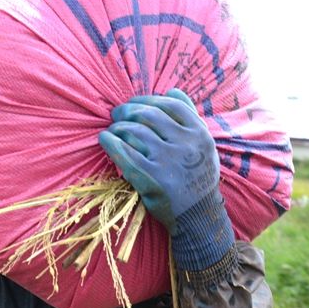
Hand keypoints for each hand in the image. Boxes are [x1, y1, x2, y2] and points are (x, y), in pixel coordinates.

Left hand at [99, 89, 233, 269]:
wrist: (198, 217)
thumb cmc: (197, 178)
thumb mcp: (204, 146)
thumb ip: (190, 118)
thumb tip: (171, 90)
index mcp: (200, 134)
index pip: (171, 104)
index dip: (148, 100)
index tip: (135, 104)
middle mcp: (186, 145)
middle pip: (148, 114)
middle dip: (127, 110)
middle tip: (116, 114)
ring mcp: (167, 161)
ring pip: (134, 130)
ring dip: (118, 127)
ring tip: (113, 130)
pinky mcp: (149, 178)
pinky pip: (123, 152)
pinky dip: (110, 141)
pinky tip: (104, 139)